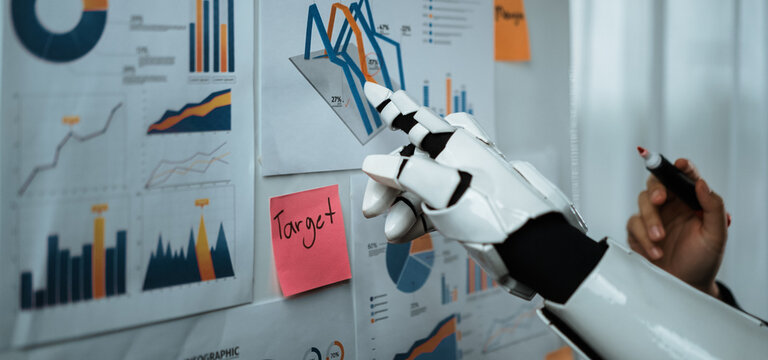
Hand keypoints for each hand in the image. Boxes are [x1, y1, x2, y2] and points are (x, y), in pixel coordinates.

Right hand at [360, 82, 585, 298]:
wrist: (531, 246)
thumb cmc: (496, 212)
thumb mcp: (444, 189)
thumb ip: (406, 174)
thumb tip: (374, 162)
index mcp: (455, 144)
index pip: (415, 119)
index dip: (391, 107)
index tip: (372, 90)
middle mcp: (459, 159)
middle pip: (411, 161)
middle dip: (388, 184)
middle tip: (371, 206)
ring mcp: (464, 184)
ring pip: (420, 189)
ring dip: (402, 210)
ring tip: (392, 231)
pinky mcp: (468, 207)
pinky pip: (433, 208)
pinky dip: (416, 220)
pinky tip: (404, 233)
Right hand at [626, 159, 727, 297]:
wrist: (686, 285)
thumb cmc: (703, 260)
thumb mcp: (716, 235)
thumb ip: (713, 207)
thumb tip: (702, 184)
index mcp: (690, 201)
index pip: (684, 176)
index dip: (682, 167)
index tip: (680, 165)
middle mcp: (671, 206)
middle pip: (656, 183)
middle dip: (656, 189)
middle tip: (660, 199)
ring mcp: (653, 218)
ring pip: (642, 203)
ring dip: (650, 220)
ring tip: (660, 238)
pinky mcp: (638, 232)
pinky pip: (633, 226)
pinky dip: (643, 238)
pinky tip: (656, 252)